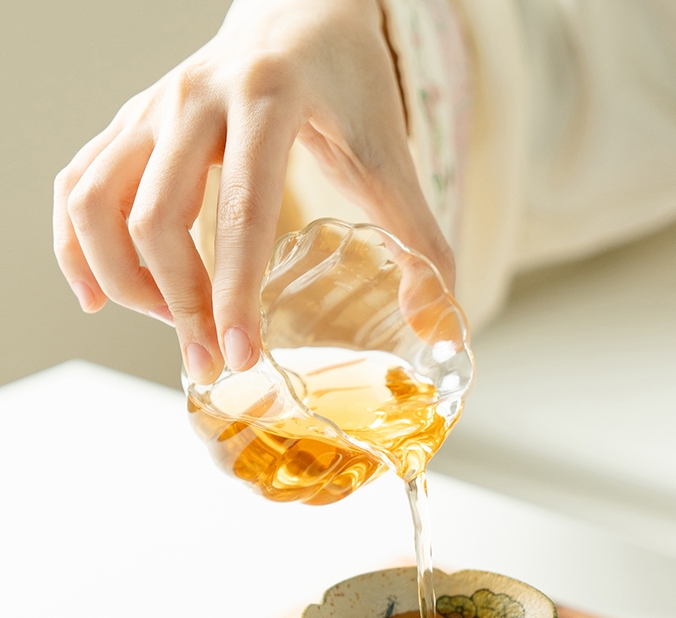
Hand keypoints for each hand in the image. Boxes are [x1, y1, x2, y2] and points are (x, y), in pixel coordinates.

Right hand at [53, 0, 454, 383]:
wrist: (298, 9)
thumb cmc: (346, 83)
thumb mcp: (392, 156)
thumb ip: (422, 243)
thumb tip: (441, 331)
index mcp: (266, 99)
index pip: (240, 211)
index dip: (234, 294)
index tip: (240, 357)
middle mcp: (193, 98)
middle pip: (155, 218)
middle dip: (178, 306)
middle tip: (210, 364)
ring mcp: (150, 108)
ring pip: (97, 204)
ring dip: (124, 281)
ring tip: (171, 327)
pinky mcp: (127, 123)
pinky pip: (78, 188)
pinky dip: (75, 246)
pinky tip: (97, 294)